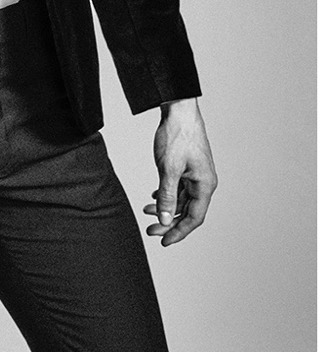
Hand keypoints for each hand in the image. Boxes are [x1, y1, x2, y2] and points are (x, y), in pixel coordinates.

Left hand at [144, 98, 216, 245]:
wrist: (178, 109)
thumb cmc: (177, 135)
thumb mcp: (168, 169)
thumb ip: (167, 197)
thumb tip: (165, 221)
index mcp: (205, 185)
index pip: (194, 218)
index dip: (179, 233)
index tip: (163, 242)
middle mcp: (204, 182)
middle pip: (187, 210)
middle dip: (168, 222)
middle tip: (150, 229)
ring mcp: (197, 173)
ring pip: (182, 198)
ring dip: (165, 207)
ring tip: (147, 211)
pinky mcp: (189, 165)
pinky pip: (180, 187)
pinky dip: (167, 193)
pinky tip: (154, 196)